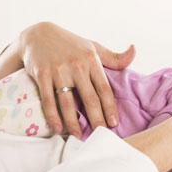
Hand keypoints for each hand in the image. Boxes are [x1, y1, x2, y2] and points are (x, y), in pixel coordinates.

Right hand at [17, 22, 134, 137]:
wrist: (38, 34)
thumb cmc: (70, 44)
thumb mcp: (93, 47)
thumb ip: (114, 57)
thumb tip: (134, 51)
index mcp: (91, 60)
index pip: (104, 88)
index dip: (110, 107)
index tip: (114, 124)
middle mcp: (76, 66)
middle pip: (89, 98)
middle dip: (96, 119)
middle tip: (101, 136)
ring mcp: (58, 71)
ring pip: (67, 102)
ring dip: (73, 123)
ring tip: (79, 137)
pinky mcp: (42, 75)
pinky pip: (48, 100)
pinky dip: (52, 116)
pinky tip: (58, 128)